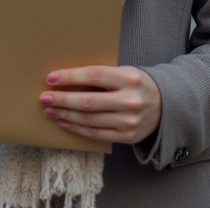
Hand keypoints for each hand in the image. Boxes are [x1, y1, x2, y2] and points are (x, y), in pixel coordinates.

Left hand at [39, 65, 161, 144]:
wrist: (165, 105)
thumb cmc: (136, 85)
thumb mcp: (124, 73)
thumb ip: (101, 77)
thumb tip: (66, 80)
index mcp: (128, 78)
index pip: (94, 76)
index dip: (70, 77)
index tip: (51, 78)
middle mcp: (130, 100)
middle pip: (88, 102)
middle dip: (62, 100)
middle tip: (44, 97)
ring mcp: (129, 121)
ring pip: (89, 120)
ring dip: (65, 115)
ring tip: (50, 110)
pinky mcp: (127, 136)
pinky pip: (96, 134)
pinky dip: (77, 129)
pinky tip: (64, 122)